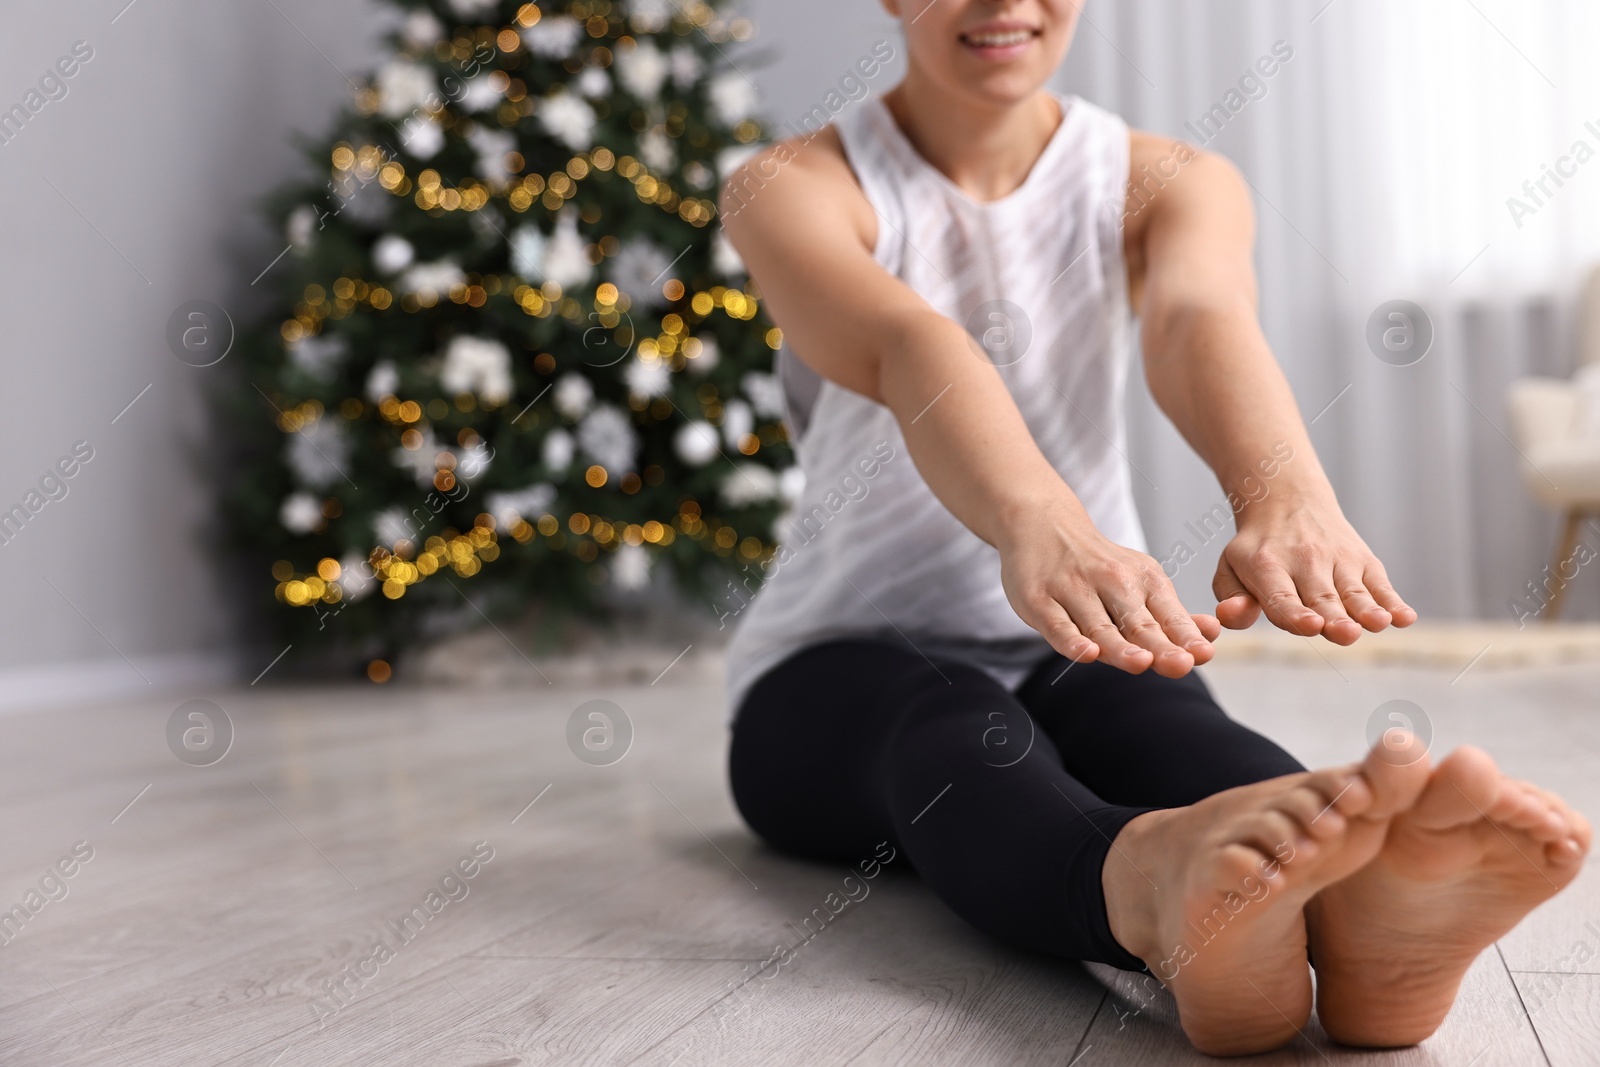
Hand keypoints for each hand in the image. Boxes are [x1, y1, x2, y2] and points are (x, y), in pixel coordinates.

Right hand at [999, 501, 1220, 677]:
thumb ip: (1170, 615)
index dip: (1186, 636)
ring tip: (1141, 663)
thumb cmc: (1096, 564)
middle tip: (1180, 664)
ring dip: (1120, 646)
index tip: (1202, 654)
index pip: (1167, 615)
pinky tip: (1086, 653)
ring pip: (1099, 626)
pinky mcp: (1039, 600)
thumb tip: (1209, 637)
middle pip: (1137, 623)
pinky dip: (1071, 641)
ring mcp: (1072, 590)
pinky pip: (1057, 625)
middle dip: (1160, 645)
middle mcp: (1110, 581)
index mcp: (1142, 578)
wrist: (1041, 522)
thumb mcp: (1139, 579)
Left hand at [1213, 493, 1416, 642]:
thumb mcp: (1230, 567)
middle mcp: (1305, 561)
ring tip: (1378, 623)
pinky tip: (1404, 618)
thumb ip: (1230, 598)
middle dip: (1334, 618)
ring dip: (1367, 610)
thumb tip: (1231, 615)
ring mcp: (1338, 559)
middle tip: (1345, 634)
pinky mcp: (1363, 560)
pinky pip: (1380, 583)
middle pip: (1322, 598)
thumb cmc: (1257, 549)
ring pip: (1354, 592)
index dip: (1294, 614)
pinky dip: (1393, 601)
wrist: (1287, 501)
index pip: (1281, 596)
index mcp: (1267, 566)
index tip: (1308, 625)